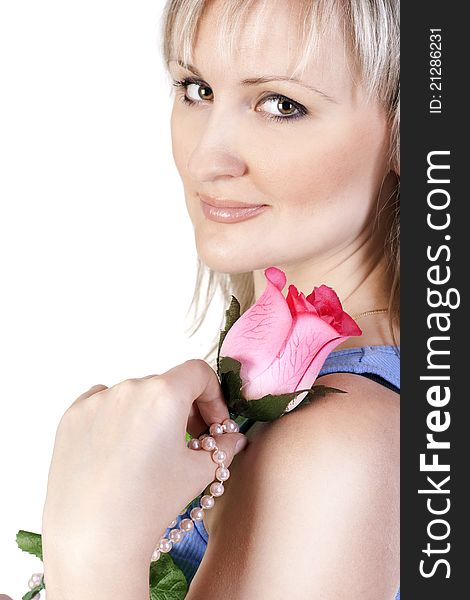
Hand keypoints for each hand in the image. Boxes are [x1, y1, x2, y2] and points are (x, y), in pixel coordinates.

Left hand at [41, 359, 247, 596]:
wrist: (92, 540)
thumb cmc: (149, 506)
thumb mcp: (197, 474)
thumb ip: (223, 448)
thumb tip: (233, 439)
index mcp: (164, 394)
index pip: (198, 373)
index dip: (213, 397)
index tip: (213, 425)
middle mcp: (129, 387)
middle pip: (167, 385)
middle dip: (184, 408)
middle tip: (190, 441)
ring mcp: (96, 401)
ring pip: (135, 395)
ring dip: (151, 413)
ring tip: (152, 451)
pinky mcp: (71, 416)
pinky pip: (103, 403)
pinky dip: (117, 417)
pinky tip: (121, 449)